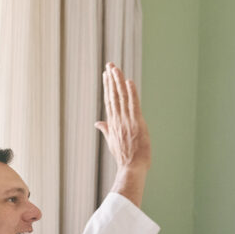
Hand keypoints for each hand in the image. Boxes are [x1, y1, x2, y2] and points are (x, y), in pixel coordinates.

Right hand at [95, 63, 150, 204]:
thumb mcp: (112, 142)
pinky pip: (133, 105)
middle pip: (113, 96)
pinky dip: (131, 93)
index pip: (110, 101)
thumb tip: (97, 123)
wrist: (131, 169)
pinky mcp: (136, 123)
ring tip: (115, 68)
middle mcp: (118, 120)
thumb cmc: (125, 158)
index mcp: (113, 124)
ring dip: (118, 82)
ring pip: (121, 98)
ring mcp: (126, 121)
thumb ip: (106, 130)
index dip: (108, 87)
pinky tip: (128, 81)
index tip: (106, 75)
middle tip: (109, 65)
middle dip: (111, 80)